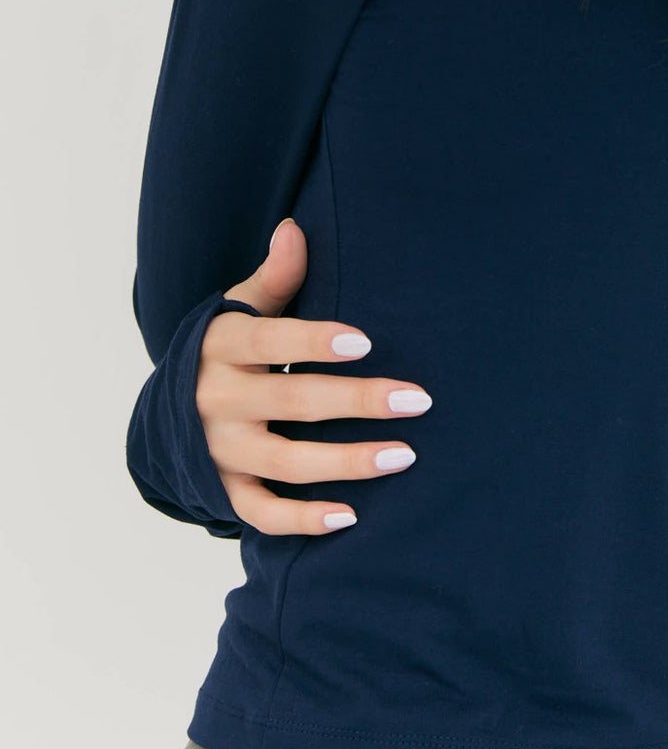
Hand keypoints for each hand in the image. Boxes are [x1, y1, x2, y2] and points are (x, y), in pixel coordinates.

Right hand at [196, 217, 431, 534]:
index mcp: (222, 348)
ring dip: (347, 462)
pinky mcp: (225, 490)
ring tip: (404, 455)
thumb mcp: (240, 307)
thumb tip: (294, 228)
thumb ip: (274, 276)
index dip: (315, 341)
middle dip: (358, 401)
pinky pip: (263, 513)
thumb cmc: (227, 346)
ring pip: (285, 463)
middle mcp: (216, 401)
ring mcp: (220, 451)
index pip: (270, 340)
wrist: (169, 408)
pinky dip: (303, 520)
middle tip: (416, 399)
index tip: (367, 342)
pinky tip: (352, 516)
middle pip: (292, 402)